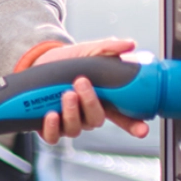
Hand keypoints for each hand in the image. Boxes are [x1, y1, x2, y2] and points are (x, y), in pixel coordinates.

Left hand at [31, 39, 151, 142]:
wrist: (38, 63)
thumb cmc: (67, 61)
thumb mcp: (87, 52)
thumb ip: (108, 48)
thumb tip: (129, 44)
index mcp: (102, 101)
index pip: (123, 118)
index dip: (134, 126)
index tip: (143, 130)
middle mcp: (86, 115)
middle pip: (96, 120)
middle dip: (90, 103)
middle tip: (81, 82)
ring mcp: (68, 122)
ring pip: (75, 129)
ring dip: (71, 112)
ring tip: (66, 94)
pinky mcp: (48, 128)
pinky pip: (53, 137)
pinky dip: (52, 128)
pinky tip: (51, 114)